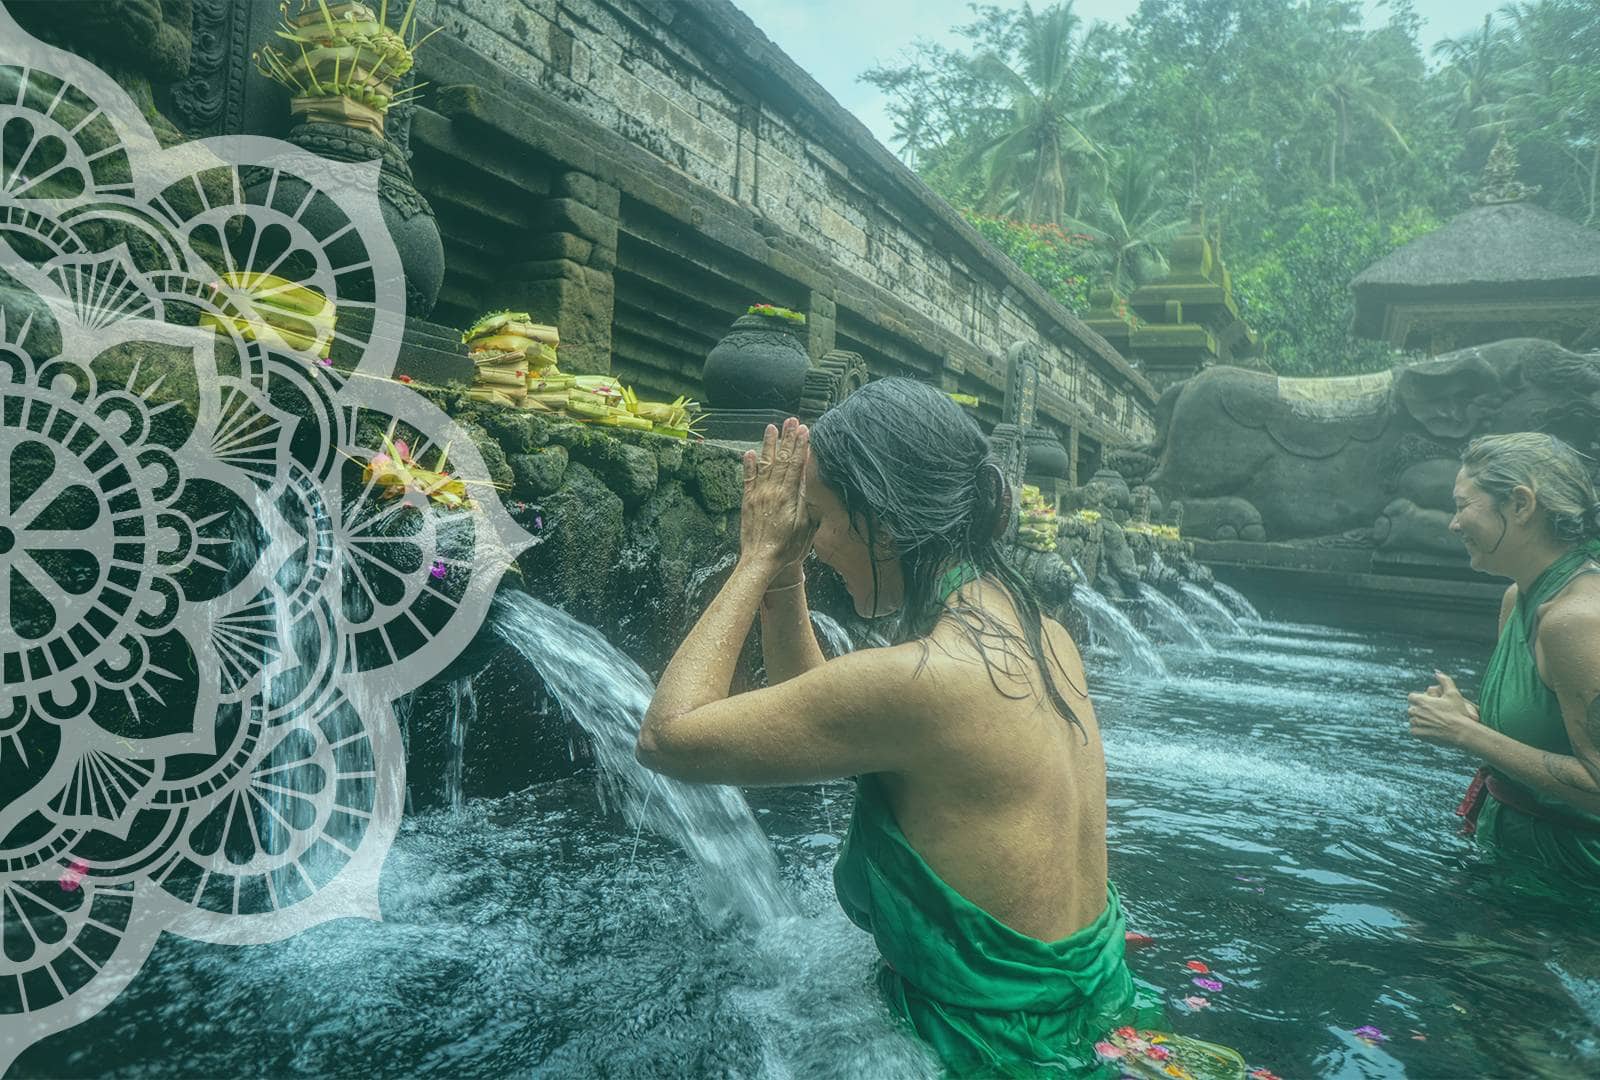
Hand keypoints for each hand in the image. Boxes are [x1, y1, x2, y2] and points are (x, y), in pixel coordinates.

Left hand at [740, 418, 816, 579]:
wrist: (761, 561)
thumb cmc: (788, 548)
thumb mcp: (806, 526)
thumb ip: (808, 502)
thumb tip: (811, 480)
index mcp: (788, 496)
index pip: (796, 464)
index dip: (801, 446)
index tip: (805, 430)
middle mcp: (772, 491)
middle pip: (782, 459)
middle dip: (788, 439)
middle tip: (792, 421)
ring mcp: (758, 495)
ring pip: (765, 464)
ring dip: (769, 445)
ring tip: (772, 427)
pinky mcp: (747, 501)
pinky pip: (748, 478)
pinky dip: (749, 464)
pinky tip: (749, 451)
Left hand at [1407, 671, 1480, 747]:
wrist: (1461, 731)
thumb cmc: (1458, 711)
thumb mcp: (1453, 693)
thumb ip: (1444, 680)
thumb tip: (1437, 672)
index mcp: (1420, 700)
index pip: (1412, 697)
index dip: (1420, 699)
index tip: (1428, 703)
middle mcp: (1415, 711)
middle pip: (1412, 709)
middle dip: (1419, 710)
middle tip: (1432, 713)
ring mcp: (1415, 723)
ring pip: (1413, 720)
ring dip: (1419, 720)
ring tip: (1432, 721)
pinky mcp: (1418, 734)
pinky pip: (1414, 731)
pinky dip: (1420, 730)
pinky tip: (1429, 729)